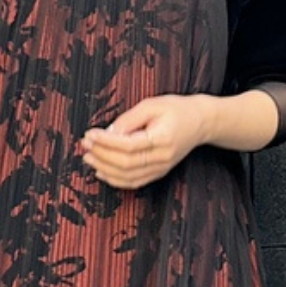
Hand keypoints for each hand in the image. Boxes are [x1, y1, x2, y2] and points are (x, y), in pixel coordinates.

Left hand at [79, 93, 210, 189]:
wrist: (200, 122)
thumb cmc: (176, 109)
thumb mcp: (151, 104)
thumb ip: (129, 120)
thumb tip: (107, 134)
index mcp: (163, 138)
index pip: (128, 146)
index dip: (105, 142)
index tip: (90, 134)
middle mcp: (163, 158)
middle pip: (126, 164)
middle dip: (101, 155)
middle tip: (85, 144)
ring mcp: (162, 168)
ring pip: (128, 177)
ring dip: (105, 169)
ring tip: (88, 157)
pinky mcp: (159, 173)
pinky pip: (134, 182)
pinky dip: (116, 180)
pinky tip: (101, 172)